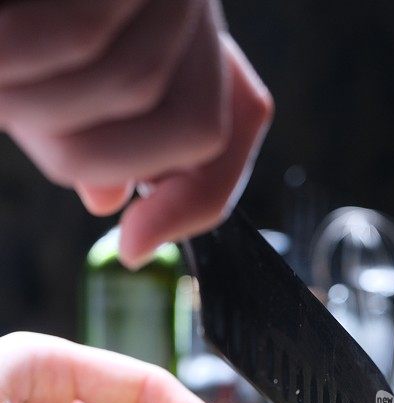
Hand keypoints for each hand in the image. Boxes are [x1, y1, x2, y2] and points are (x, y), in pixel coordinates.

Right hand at [0, 0, 272, 265]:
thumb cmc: (23, 26)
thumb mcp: (60, 92)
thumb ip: (100, 144)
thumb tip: (107, 202)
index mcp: (189, 47)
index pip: (230, 134)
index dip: (197, 203)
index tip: (133, 246)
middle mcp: (194, 5)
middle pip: (190, 124)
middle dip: (86, 152)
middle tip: (11, 119)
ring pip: (136, 80)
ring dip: (43, 104)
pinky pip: (88, 31)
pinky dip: (24, 55)